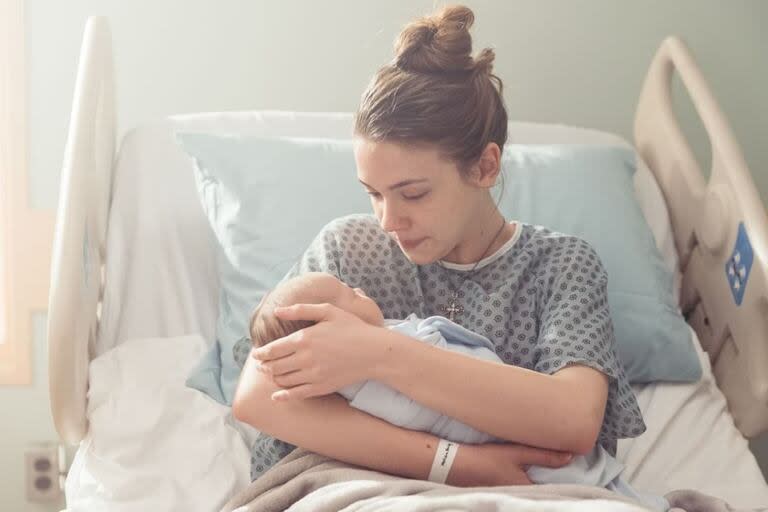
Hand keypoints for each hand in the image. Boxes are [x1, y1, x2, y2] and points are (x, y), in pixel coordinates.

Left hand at [251, 303, 384, 400]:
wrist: (373, 352)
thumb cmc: (351, 328)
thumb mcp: (328, 311)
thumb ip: (301, 310)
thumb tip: (277, 311)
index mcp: (304, 338)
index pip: (273, 349)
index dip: (261, 353)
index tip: (256, 354)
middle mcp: (305, 358)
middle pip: (275, 366)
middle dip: (264, 366)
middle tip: (261, 365)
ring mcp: (313, 374)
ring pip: (283, 380)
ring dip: (274, 378)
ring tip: (272, 374)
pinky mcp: (321, 387)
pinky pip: (296, 394)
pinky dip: (283, 396)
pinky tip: (277, 396)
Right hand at [447, 442, 572, 486]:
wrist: (456, 465)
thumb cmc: (487, 460)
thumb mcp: (517, 453)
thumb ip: (544, 456)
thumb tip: (570, 456)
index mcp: (527, 489)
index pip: (551, 488)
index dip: (559, 479)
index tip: (570, 469)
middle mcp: (518, 496)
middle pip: (539, 489)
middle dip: (548, 480)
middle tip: (557, 465)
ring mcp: (507, 494)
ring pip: (528, 488)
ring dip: (534, 479)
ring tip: (541, 467)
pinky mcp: (498, 491)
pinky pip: (517, 487)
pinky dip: (522, 480)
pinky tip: (520, 471)